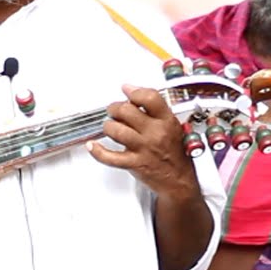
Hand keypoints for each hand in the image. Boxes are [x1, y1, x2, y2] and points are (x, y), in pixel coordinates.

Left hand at [87, 85, 198, 199]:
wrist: (178, 179)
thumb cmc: (173, 152)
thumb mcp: (171, 125)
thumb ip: (153, 108)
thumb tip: (130, 90)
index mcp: (166, 121)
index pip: (150, 97)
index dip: (134, 92)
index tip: (126, 90)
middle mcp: (155, 133)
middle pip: (127, 111)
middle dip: (115, 108)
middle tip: (114, 111)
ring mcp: (143, 148)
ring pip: (116, 130)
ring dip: (108, 126)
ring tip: (110, 127)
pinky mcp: (133, 163)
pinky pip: (109, 157)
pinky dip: (97, 151)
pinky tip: (92, 145)